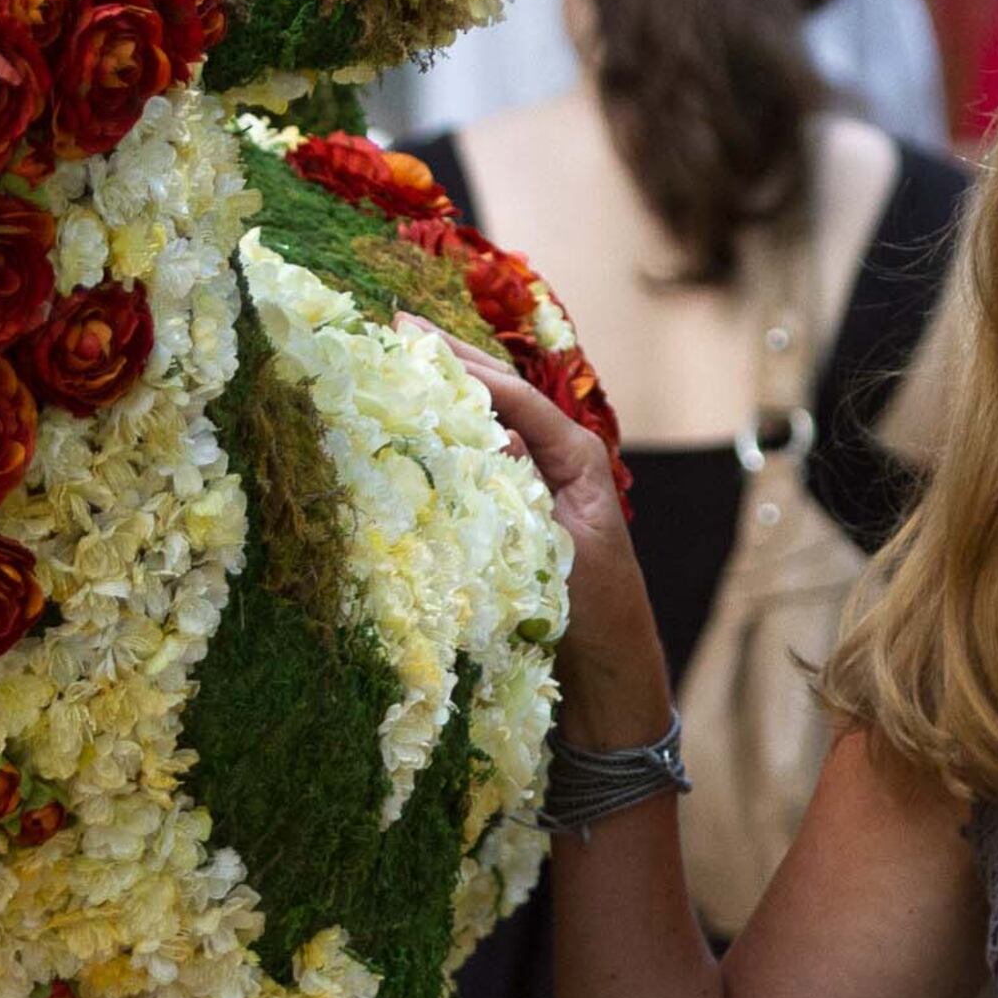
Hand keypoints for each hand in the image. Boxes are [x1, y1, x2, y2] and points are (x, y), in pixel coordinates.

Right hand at [425, 320, 675, 748]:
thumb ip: (529, 494)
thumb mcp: (561, 550)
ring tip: (397, 355)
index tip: (409, 335)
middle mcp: (561, 459)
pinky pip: (480, 458)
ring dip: (445, 389)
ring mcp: (540, 482)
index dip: (461, 365)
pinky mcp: (520, 510)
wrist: (605, 672)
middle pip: (501, 396)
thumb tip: (498, 436)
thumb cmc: (593, 616)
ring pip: (488, 421)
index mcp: (579, 458)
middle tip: (392, 325)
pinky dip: (447, 433)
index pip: (513, 396)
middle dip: (450, 360)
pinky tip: (414, 419)